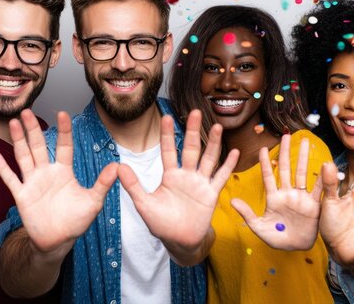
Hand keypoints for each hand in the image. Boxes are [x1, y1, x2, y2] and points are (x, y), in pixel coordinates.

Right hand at [0, 109, 117, 253]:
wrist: (58, 241)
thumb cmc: (76, 221)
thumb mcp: (93, 201)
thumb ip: (102, 184)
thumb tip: (117, 167)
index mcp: (64, 171)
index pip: (64, 146)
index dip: (63, 130)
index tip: (62, 114)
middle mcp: (47, 173)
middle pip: (39, 145)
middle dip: (33, 128)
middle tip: (27, 111)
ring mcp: (33, 182)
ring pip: (24, 156)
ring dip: (18, 140)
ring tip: (13, 122)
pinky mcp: (22, 195)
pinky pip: (10, 179)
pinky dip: (2, 167)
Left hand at [118, 110, 238, 263]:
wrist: (179, 241)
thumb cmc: (161, 223)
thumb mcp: (144, 204)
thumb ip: (133, 185)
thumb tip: (118, 167)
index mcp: (170, 176)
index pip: (169, 151)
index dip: (167, 135)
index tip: (166, 116)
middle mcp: (186, 176)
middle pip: (191, 149)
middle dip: (192, 131)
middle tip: (194, 111)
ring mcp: (200, 184)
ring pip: (208, 159)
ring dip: (213, 144)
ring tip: (217, 126)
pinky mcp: (211, 194)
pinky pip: (220, 178)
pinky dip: (228, 166)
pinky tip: (235, 153)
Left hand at [231, 135, 322, 249]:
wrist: (295, 249)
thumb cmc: (276, 238)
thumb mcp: (259, 228)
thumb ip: (247, 214)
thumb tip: (232, 201)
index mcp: (273, 198)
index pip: (268, 176)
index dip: (265, 163)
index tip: (262, 148)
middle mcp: (287, 193)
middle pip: (285, 169)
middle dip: (285, 152)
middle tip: (286, 135)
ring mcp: (301, 197)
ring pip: (302, 173)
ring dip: (303, 157)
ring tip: (304, 141)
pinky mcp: (314, 204)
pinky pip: (318, 189)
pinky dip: (322, 178)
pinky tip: (325, 164)